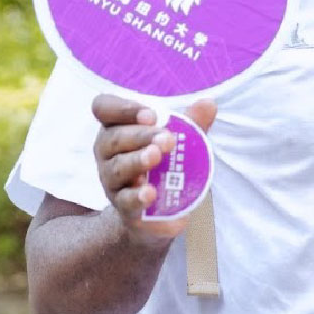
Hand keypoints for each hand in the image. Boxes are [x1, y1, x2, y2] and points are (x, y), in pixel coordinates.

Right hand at [88, 94, 214, 239]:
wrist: (160, 210)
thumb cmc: (164, 164)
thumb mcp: (181, 141)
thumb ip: (193, 123)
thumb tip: (209, 103)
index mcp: (117, 128)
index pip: (104, 108)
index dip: (122, 108)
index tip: (151, 115)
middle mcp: (108, 152)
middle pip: (113, 138)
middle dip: (141, 136)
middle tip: (168, 139)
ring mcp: (112, 180)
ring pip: (118, 168)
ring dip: (137, 161)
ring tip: (156, 156)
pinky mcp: (123, 205)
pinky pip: (125, 200)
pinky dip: (137, 196)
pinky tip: (150, 192)